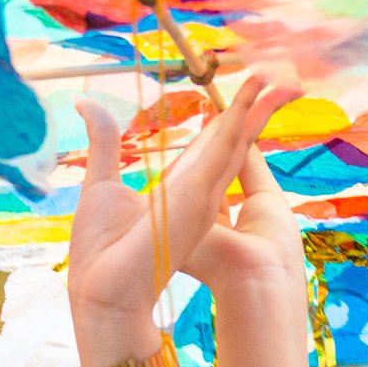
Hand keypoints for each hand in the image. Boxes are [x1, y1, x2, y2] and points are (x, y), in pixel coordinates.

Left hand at [66, 76, 296, 351]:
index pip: (211, 147)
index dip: (228, 119)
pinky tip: (255, 95)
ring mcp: (203, 195)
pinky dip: (241, 120)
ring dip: (257, 108)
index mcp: (178, 191)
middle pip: (233, 141)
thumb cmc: (100, 250)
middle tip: (274, 76)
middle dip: (254, 109)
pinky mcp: (199, 196)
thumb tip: (86, 104)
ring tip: (281, 77)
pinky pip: (225, 149)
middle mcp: (198, 193)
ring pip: (237, 141)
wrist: (102, 290)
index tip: (241, 93)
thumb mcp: (101, 182)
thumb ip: (104, 141)